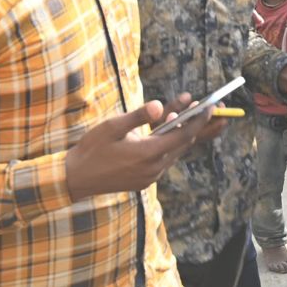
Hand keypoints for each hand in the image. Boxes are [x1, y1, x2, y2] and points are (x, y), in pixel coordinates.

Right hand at [63, 98, 218, 202]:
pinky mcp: (143, 181)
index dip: (199, 120)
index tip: (211, 106)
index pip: (184, 135)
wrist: (75, 178)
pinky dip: (168, 144)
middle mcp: (153, 168)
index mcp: (148, 154)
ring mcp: (149, 177)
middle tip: (203, 106)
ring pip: (173, 152)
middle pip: (183, 144)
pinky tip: (164, 130)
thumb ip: (138, 116)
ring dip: (179, 133)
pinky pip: (163, 160)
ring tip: (182, 112)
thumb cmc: (92, 149)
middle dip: (194, 124)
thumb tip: (159, 106)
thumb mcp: (113, 126)